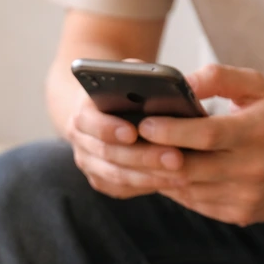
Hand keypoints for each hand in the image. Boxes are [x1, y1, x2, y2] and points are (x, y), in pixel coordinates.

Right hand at [65, 67, 189, 200]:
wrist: (105, 113)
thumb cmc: (124, 91)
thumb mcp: (131, 75)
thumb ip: (146, 74)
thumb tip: (178, 76)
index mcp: (84, 111)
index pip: (89, 121)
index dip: (109, 128)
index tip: (134, 132)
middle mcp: (80, 139)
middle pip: (108, 153)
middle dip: (143, 157)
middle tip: (176, 158)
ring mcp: (89, 163)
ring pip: (116, 175)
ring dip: (150, 176)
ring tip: (182, 173)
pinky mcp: (101, 180)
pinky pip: (122, 189)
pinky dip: (147, 186)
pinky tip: (173, 183)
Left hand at [139, 64, 263, 225]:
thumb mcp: (257, 86)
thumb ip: (218, 77)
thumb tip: (179, 82)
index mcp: (257, 132)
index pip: (206, 135)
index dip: (170, 131)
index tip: (143, 124)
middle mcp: (254, 169)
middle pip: (189, 168)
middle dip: (151, 156)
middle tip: (125, 144)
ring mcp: (247, 196)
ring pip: (187, 189)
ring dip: (157, 175)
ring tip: (135, 157)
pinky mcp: (241, 214)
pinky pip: (195, 203)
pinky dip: (174, 188)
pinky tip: (160, 172)